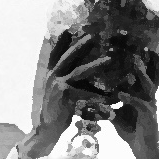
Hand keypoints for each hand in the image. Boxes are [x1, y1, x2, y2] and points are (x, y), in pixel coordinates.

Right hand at [32, 31, 115, 150]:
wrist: (47, 129)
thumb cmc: (56, 110)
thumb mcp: (57, 90)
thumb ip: (65, 78)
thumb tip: (77, 68)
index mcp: (50, 74)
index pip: (55, 53)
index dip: (62, 41)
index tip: (69, 28)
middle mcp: (52, 77)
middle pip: (68, 57)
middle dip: (81, 45)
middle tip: (94, 35)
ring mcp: (58, 87)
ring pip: (79, 72)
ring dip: (95, 65)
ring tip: (109, 59)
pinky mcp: (66, 99)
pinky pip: (86, 94)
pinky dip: (99, 94)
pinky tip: (110, 94)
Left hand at [110, 52, 158, 158]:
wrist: (143, 149)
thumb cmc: (131, 130)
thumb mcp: (116, 115)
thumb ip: (107, 104)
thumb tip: (91, 96)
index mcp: (140, 94)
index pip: (138, 74)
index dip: (136, 61)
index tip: (130, 46)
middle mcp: (147, 96)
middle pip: (146, 74)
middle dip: (143, 60)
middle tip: (138, 45)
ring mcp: (150, 104)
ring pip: (147, 85)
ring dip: (140, 73)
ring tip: (134, 62)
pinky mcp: (149, 115)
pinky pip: (139, 104)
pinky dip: (130, 98)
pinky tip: (121, 94)